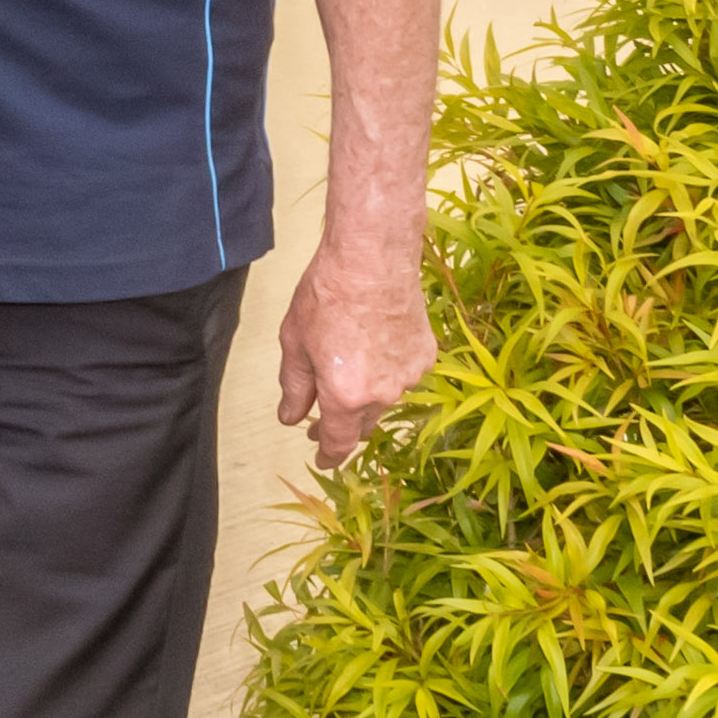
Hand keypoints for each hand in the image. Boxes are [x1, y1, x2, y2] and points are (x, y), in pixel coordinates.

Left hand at [276, 219, 434, 466]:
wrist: (373, 258)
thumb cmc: (328, 295)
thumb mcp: (295, 342)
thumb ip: (294, 387)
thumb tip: (291, 418)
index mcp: (345, 396)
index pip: (339, 442)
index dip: (329, 455)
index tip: (322, 458)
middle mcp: (382, 394)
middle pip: (361, 424)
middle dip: (342, 423)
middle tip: (323, 415)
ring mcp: (409, 376)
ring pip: (384, 398)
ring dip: (366, 392)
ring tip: (349, 359)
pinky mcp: (426, 356)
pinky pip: (403, 373)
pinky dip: (388, 368)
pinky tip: (375, 343)